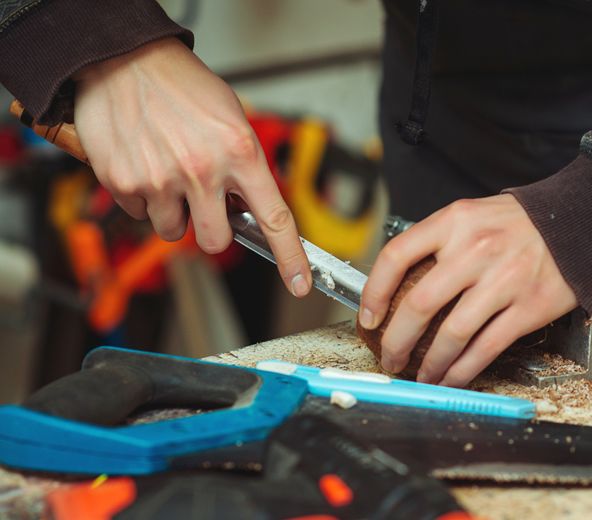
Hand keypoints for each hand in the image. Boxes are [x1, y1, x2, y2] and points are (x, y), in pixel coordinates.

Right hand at [73, 37, 310, 296]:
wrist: (123, 60)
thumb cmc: (181, 86)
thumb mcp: (232, 118)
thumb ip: (244, 165)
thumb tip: (248, 207)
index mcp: (240, 152)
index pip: (274, 219)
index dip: (290, 257)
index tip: (299, 282)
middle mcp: (203, 171)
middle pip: (215, 241)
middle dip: (210, 229)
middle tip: (201, 202)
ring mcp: (162, 180)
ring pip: (173, 230)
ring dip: (173, 211)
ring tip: (167, 171)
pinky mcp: (125, 183)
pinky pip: (140, 213)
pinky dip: (142, 196)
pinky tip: (144, 163)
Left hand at [359, 194, 577, 386]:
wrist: (579, 222)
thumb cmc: (518, 223)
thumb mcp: (471, 215)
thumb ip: (437, 243)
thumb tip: (397, 285)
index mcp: (455, 222)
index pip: (397, 255)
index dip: (374, 292)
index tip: (368, 318)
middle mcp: (476, 249)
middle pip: (419, 304)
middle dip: (396, 341)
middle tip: (390, 357)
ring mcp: (504, 280)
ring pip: (452, 334)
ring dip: (430, 364)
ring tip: (420, 376)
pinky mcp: (529, 307)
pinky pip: (486, 347)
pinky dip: (462, 370)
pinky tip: (451, 377)